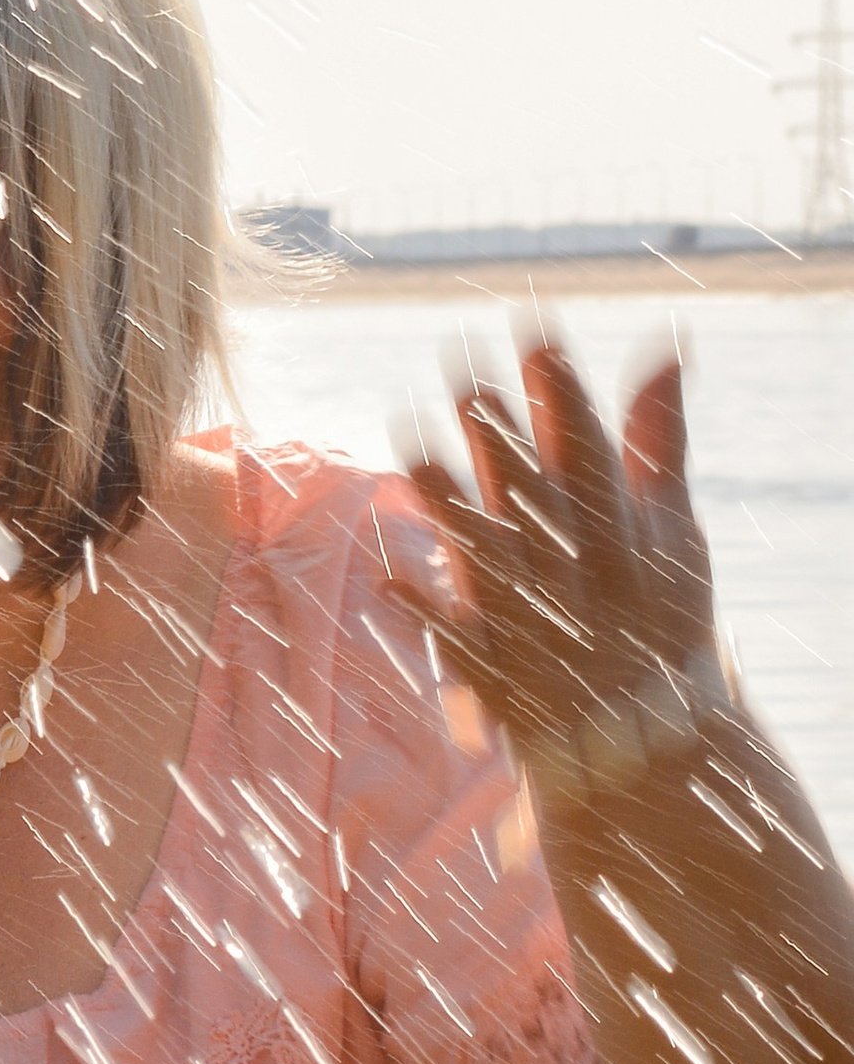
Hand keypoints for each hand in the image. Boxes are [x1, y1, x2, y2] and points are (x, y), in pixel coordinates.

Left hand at [387, 334, 723, 808]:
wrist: (652, 735)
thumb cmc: (662, 614)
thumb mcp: (674, 528)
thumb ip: (660, 439)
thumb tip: (669, 343)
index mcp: (622, 530)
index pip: (591, 448)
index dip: (563, 390)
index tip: (535, 328)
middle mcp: (580, 570)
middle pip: (533, 491)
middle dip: (499, 432)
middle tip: (461, 366)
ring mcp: (540, 622)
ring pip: (492, 556)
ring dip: (452, 504)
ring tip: (407, 445)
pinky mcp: (506, 671)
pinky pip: (464, 643)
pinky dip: (431, 614)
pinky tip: (388, 577)